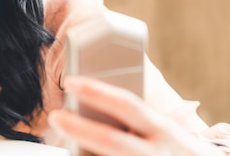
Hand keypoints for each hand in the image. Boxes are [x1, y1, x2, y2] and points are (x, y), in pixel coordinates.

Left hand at [48, 76, 223, 155]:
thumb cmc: (175, 148)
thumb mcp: (163, 128)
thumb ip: (136, 117)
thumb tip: (93, 97)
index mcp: (163, 129)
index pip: (127, 105)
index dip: (97, 92)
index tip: (71, 81)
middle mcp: (155, 153)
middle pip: (112, 140)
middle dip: (79, 129)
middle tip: (55, 116)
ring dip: (81, 151)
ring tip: (63, 140)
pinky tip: (77, 154)